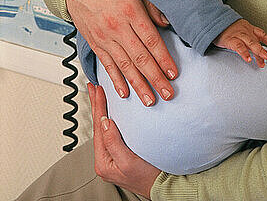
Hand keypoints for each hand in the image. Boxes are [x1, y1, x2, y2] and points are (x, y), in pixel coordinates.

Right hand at [67, 0, 176, 104]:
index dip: (163, 59)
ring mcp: (104, 38)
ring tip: (150, 100)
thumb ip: (151, 5)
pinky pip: (107, 65)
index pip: (151, 41)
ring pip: (124, 66)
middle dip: (155, 78)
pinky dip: (116, 80)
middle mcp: (117, 28)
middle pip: (140, 58)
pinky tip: (125, 93)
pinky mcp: (95, 43)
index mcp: (130, 11)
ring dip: (138, 85)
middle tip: (168, 94)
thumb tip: (166, 22)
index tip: (173, 73)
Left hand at [88, 83, 160, 198]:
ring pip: (105, 127)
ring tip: (99, 95)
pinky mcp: (122, 151)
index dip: (98, 107)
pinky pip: (113, 130)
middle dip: (96, 105)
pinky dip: (111, 116)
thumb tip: (105, 122)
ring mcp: (113, 155)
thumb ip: (114, 143)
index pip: (98, 128)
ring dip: (102, 109)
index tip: (98, 91)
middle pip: (99, 126)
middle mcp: (106, 158)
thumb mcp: (128, 162)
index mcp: (103, 161)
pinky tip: (112, 110)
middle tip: (93, 87)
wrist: (165, 185)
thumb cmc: (148, 178)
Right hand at [214, 19, 266, 67]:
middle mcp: (245, 31)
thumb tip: (253, 49)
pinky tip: (248, 59)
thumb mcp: (239, 29)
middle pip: (257, 41)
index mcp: (248, 28)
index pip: (261, 33)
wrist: (213, 19)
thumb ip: (246, 38)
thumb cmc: (225, 28)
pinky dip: (244, 53)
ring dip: (258, 52)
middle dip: (264, 49)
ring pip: (250, 43)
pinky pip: (238, 47)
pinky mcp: (230, 39)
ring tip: (262, 62)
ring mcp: (238, 35)